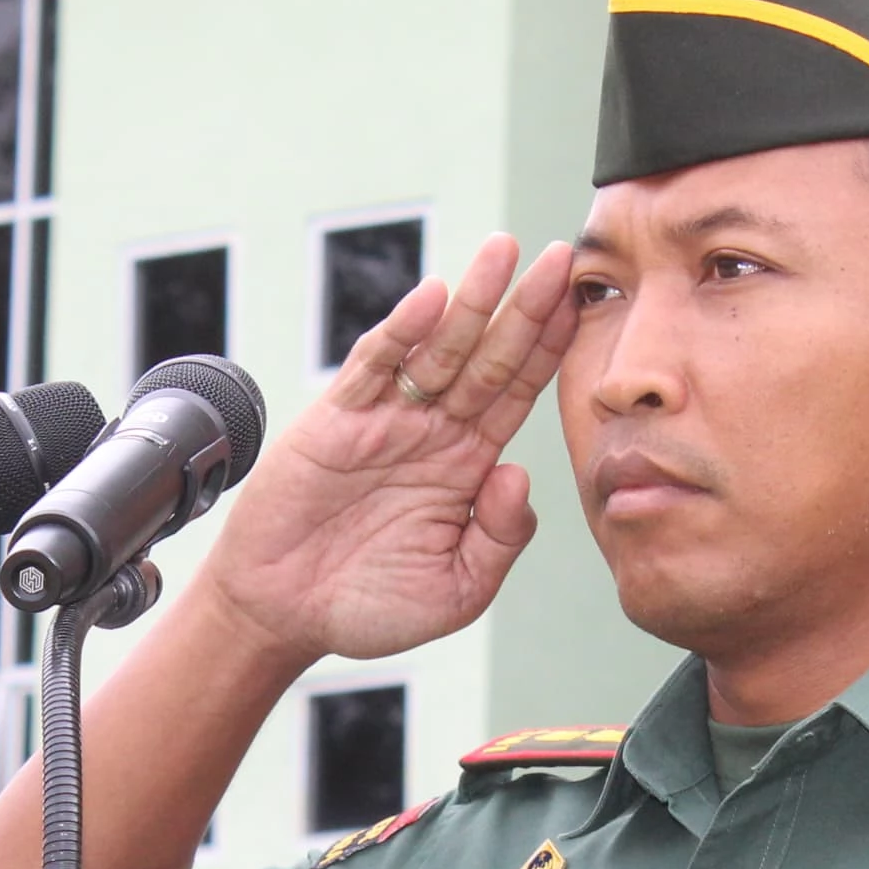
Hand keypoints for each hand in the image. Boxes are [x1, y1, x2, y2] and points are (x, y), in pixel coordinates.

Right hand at [190, 234, 582, 667]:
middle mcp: (434, 432)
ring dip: (472, 300)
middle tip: (559, 256)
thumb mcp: (458, 590)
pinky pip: (375, 367)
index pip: (520, 393)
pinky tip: (432, 300)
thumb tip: (519, 473)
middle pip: (490, 357)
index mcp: (469, 466)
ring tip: (503, 252)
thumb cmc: (368, 606)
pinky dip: (402, 333)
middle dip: (525, 307)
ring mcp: (387, 421)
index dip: (551, 348)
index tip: (585, 303)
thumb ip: (500, 540)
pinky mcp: (338, 420)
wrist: (283, 615)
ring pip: (440, 349)